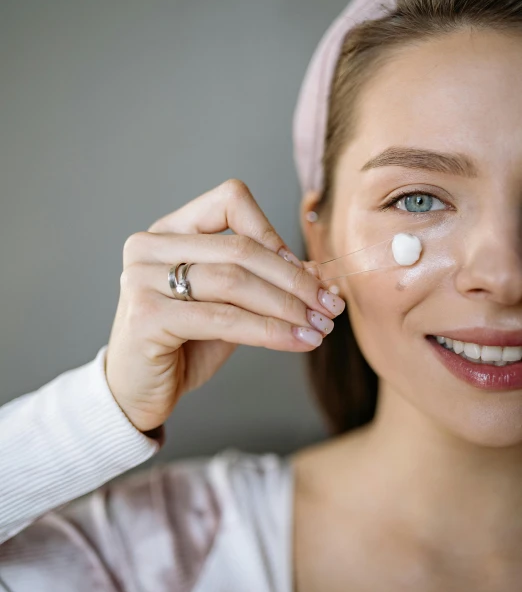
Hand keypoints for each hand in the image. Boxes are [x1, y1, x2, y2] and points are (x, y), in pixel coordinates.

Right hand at [105, 179, 344, 431]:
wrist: (137, 392)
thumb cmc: (183, 344)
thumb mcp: (228, 305)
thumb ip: (263, 283)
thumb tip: (318, 272)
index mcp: (169, 230)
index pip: (230, 200)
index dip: (273, 232)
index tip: (303, 270)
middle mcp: (150, 246)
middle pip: (240, 248)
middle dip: (295, 280)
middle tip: (329, 305)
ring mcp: (142, 278)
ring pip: (234, 282)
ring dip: (287, 307)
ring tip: (319, 326)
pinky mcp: (146, 316)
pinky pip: (223, 318)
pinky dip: (269, 330)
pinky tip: (296, 341)